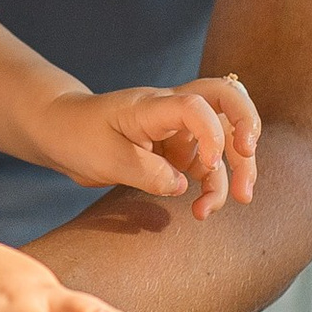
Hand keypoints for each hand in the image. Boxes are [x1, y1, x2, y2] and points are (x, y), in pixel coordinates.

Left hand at [40, 73, 259, 223]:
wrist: (62, 132)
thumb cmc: (79, 135)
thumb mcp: (105, 158)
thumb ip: (145, 172)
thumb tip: (181, 185)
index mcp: (153, 104)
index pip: (197, 104)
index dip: (213, 132)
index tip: (211, 163)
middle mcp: (174, 110)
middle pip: (229, 101)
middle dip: (248, 131)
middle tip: (247, 168)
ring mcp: (180, 129)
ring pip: (225, 140)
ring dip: (234, 171)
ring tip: (225, 205)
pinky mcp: (179, 150)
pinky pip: (208, 165)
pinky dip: (213, 186)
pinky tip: (201, 209)